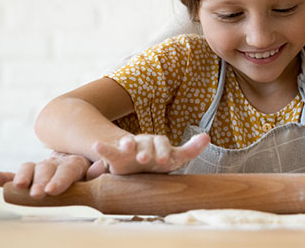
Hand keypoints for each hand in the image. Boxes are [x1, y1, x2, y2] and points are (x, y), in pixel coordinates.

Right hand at [0, 151, 91, 198]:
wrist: (77, 158)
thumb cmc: (89, 173)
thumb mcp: (97, 173)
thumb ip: (97, 172)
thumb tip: (100, 168)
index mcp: (74, 164)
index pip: (67, 171)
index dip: (60, 180)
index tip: (52, 190)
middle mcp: (54, 163)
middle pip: (46, 170)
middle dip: (41, 181)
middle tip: (37, 193)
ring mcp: (39, 168)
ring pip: (29, 169)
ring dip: (23, 177)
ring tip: (18, 186)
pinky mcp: (27, 175)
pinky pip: (11, 175)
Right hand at [92, 132, 209, 174]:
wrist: (134, 167)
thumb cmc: (158, 162)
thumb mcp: (175, 158)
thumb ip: (190, 149)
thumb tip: (208, 136)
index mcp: (159, 145)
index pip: (164, 143)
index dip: (164, 150)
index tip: (166, 161)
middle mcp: (145, 143)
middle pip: (147, 142)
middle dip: (147, 150)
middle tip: (145, 158)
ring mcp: (130, 148)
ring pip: (130, 143)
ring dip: (129, 144)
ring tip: (127, 147)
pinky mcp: (116, 156)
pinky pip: (109, 151)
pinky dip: (104, 147)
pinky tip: (97, 145)